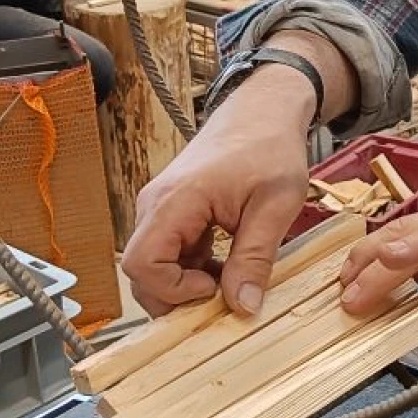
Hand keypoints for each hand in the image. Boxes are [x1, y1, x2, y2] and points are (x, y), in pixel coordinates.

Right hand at [122, 77, 314, 316]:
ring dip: (188, 282)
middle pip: (141, 271)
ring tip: (232, 277)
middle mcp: (155, 205)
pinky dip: (193, 268)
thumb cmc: (270, 147)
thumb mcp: (276, 206)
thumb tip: (243, 306)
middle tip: (223, 295)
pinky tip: (228, 264)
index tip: (214, 289)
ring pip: (156, 264)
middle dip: (177, 294)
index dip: (172, 290)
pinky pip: (170, 251)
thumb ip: (256, 257)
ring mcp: (161, 207)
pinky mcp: (173, 211)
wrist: (264, 111)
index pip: (141, 265)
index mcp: (175, 201)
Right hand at [339, 202, 417, 332]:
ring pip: (404, 236)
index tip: (376, 267)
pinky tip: (365, 279)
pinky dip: (384, 262)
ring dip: (371, 258)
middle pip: (411, 234)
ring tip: (343, 285)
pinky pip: (410, 248)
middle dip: (374, 261)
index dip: (408, 253)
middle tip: (345, 295)